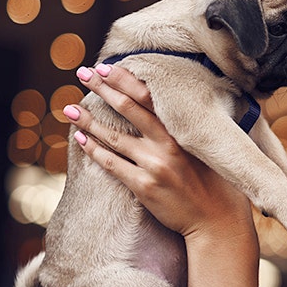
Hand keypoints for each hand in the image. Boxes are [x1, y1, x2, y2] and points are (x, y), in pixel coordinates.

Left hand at [66, 64, 252, 237]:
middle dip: (102, 88)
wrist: (216, 219)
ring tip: (69, 108)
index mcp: (182, 131)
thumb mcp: (203, 149)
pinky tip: (80, 138)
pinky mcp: (144, 186)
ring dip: (88, 120)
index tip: (106, 67)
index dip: (125, 80)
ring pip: (113, 137)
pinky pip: (111, 164)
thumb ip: (182, 130)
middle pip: (128, 109)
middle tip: (82, 74)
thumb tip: (162, 110)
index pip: (149, 97)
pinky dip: (93, 150)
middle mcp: (167, 145)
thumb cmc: (212, 182)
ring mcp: (154, 165)